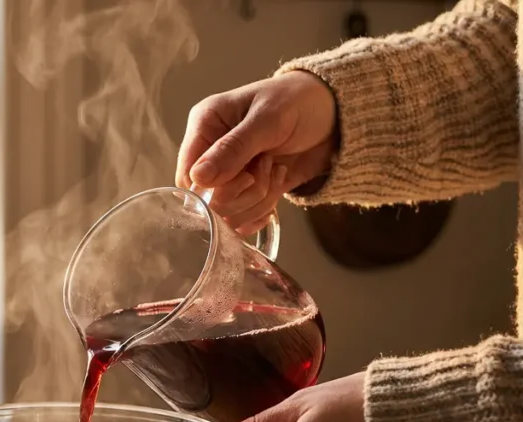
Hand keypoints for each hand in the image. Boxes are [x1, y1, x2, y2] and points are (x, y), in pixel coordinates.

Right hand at [175, 71, 338, 233]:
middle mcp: (210, 153)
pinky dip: (264, 209)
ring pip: (227, 213)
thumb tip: (199, 178)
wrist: (334, 115)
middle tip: (268, 165)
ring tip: (277, 169)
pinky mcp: (246, 192)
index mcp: (205, 125)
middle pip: (208, 201)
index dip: (215, 187)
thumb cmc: (298, 102)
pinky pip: (243, 218)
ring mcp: (228, 175)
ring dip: (259, 199)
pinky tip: (278, 185)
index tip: (247, 175)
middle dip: (244, 192)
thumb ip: (233, 148)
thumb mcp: (268, 119)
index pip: (188, 176)